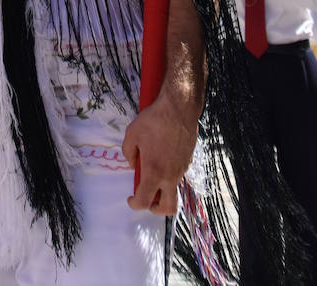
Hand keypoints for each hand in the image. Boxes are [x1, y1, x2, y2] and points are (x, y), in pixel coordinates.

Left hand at [122, 88, 198, 216]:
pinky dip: (169, 175)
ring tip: (153, 173)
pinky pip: (178, 176)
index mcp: (154, 173)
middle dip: (156, 209)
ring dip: (163, 191)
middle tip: (147, 197)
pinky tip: (163, 158)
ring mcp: (181, 170)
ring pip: (174, 191)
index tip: (130, 197)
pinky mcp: (188, 161)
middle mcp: (170, 176)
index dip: (134, 204)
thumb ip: (128, 153)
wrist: (179, 108)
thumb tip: (132, 164)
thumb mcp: (132, 133)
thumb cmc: (154, 120)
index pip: (144, 201)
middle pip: (168, 208)